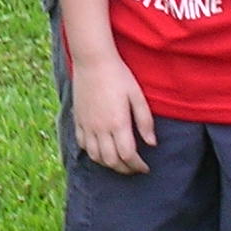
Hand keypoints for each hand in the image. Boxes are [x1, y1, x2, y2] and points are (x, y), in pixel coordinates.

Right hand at [72, 49, 153, 173]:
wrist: (93, 61)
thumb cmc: (118, 75)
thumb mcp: (137, 95)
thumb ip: (145, 121)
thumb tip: (152, 143)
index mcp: (118, 123)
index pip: (127, 155)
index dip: (137, 166)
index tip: (145, 167)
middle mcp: (101, 128)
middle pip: (111, 161)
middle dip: (124, 169)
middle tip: (134, 168)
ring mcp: (87, 125)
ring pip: (95, 156)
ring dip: (107, 164)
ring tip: (118, 162)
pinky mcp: (78, 120)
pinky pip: (82, 144)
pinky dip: (91, 152)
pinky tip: (100, 149)